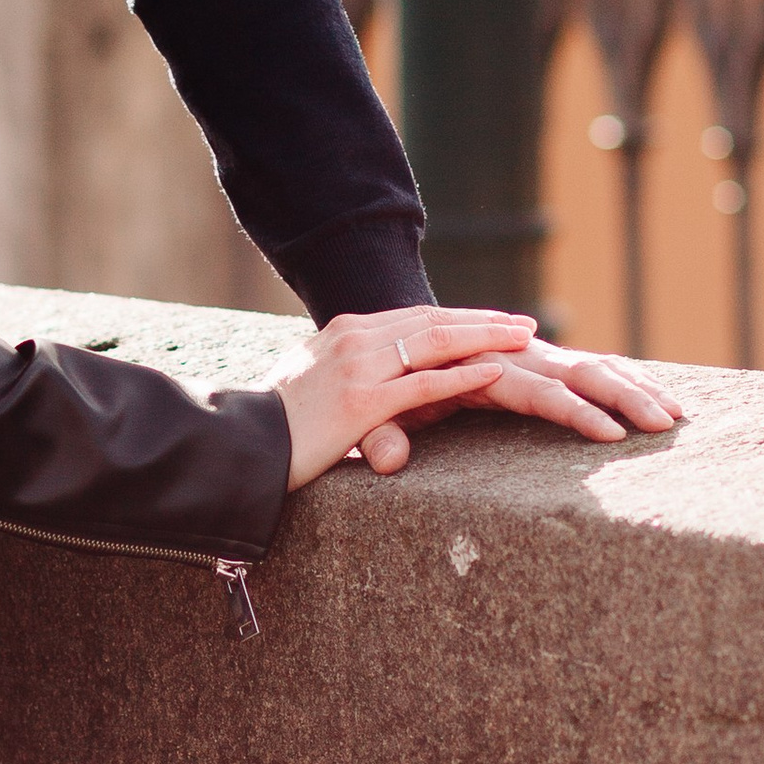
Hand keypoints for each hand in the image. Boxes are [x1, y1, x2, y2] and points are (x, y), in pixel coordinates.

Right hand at [269, 307, 539, 488]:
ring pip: (434, 343)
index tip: (494, 321)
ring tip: (522, 339)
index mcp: (341, 332)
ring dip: (485, 338)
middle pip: (431, 321)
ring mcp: (357, 367)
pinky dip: (463, 376)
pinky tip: (494, 372)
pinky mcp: (360, 402)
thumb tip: (372, 385)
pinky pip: (423, 384)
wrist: (240, 446)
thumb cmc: (273, 425)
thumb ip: (347, 376)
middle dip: (483, 321)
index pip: (413, 317)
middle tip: (523, 324)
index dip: (459, 318)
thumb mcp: (312, 385)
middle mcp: (352, 339)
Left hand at [347, 331, 683, 473]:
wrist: (390, 345)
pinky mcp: (542, 365)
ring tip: (678, 414)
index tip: (612, 436)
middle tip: (665, 423)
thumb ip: (379, 432)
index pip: (536, 391)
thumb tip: (388, 460)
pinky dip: (627, 377)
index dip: (575, 412)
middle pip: (580, 372)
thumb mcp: (373, 414)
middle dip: (625, 396)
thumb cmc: (382, 390)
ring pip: (594, 366)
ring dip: (636, 386)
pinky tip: (661, 396)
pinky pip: (591, 367)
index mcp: (479, 366)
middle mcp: (514, 357)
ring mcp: (533, 359)